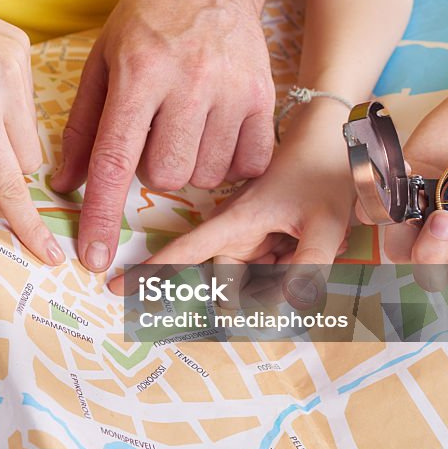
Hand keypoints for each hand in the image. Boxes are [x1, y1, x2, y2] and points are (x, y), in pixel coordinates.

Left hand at [0, 0, 62, 265]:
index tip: (50, 255)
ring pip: (30, 132)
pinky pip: (27, 99)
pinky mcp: (22, 43)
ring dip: (4, 137)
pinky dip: (6, 108)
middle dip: (1, 168)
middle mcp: (5, 79)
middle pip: (26, 160)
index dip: (28, 222)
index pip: (9, 179)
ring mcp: (18, 57)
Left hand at [52, 0, 273, 270]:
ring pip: (204, 176)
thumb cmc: (148, 16)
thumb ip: (81, 126)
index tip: (94, 259)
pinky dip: (227, 161)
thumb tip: (63, 185)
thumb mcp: (101, 60)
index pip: (116, 160)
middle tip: (153, 129)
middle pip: (165, 176)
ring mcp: (233, 90)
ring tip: (185, 122)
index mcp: (139, 73)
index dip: (102, 216)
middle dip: (151, 169)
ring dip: (188, 164)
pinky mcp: (265, 96)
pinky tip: (215, 129)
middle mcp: (189, 83)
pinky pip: (245, 165)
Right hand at [110, 101, 352, 307]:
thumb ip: (309, 267)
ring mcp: (248, 236)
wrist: (332, 142)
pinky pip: (268, 269)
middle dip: (260, 289)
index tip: (115, 288)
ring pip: (252, 279)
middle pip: (228, 282)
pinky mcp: (262, 238)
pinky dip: (288, 266)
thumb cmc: (323, 174)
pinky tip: (309, 242)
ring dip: (280, 275)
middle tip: (296, 260)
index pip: (185, 251)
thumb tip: (288, 306)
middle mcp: (234, 231)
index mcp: (236, 221)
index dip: (151, 272)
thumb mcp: (325, 223)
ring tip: (308, 242)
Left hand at [376, 88, 447, 265]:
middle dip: (436, 258)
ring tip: (432, 213)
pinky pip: (379, 210)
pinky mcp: (403, 190)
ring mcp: (427, 215)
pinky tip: (390, 186)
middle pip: (435, 272)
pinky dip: (376, 205)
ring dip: (411, 239)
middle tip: (447, 225)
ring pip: (404, 249)